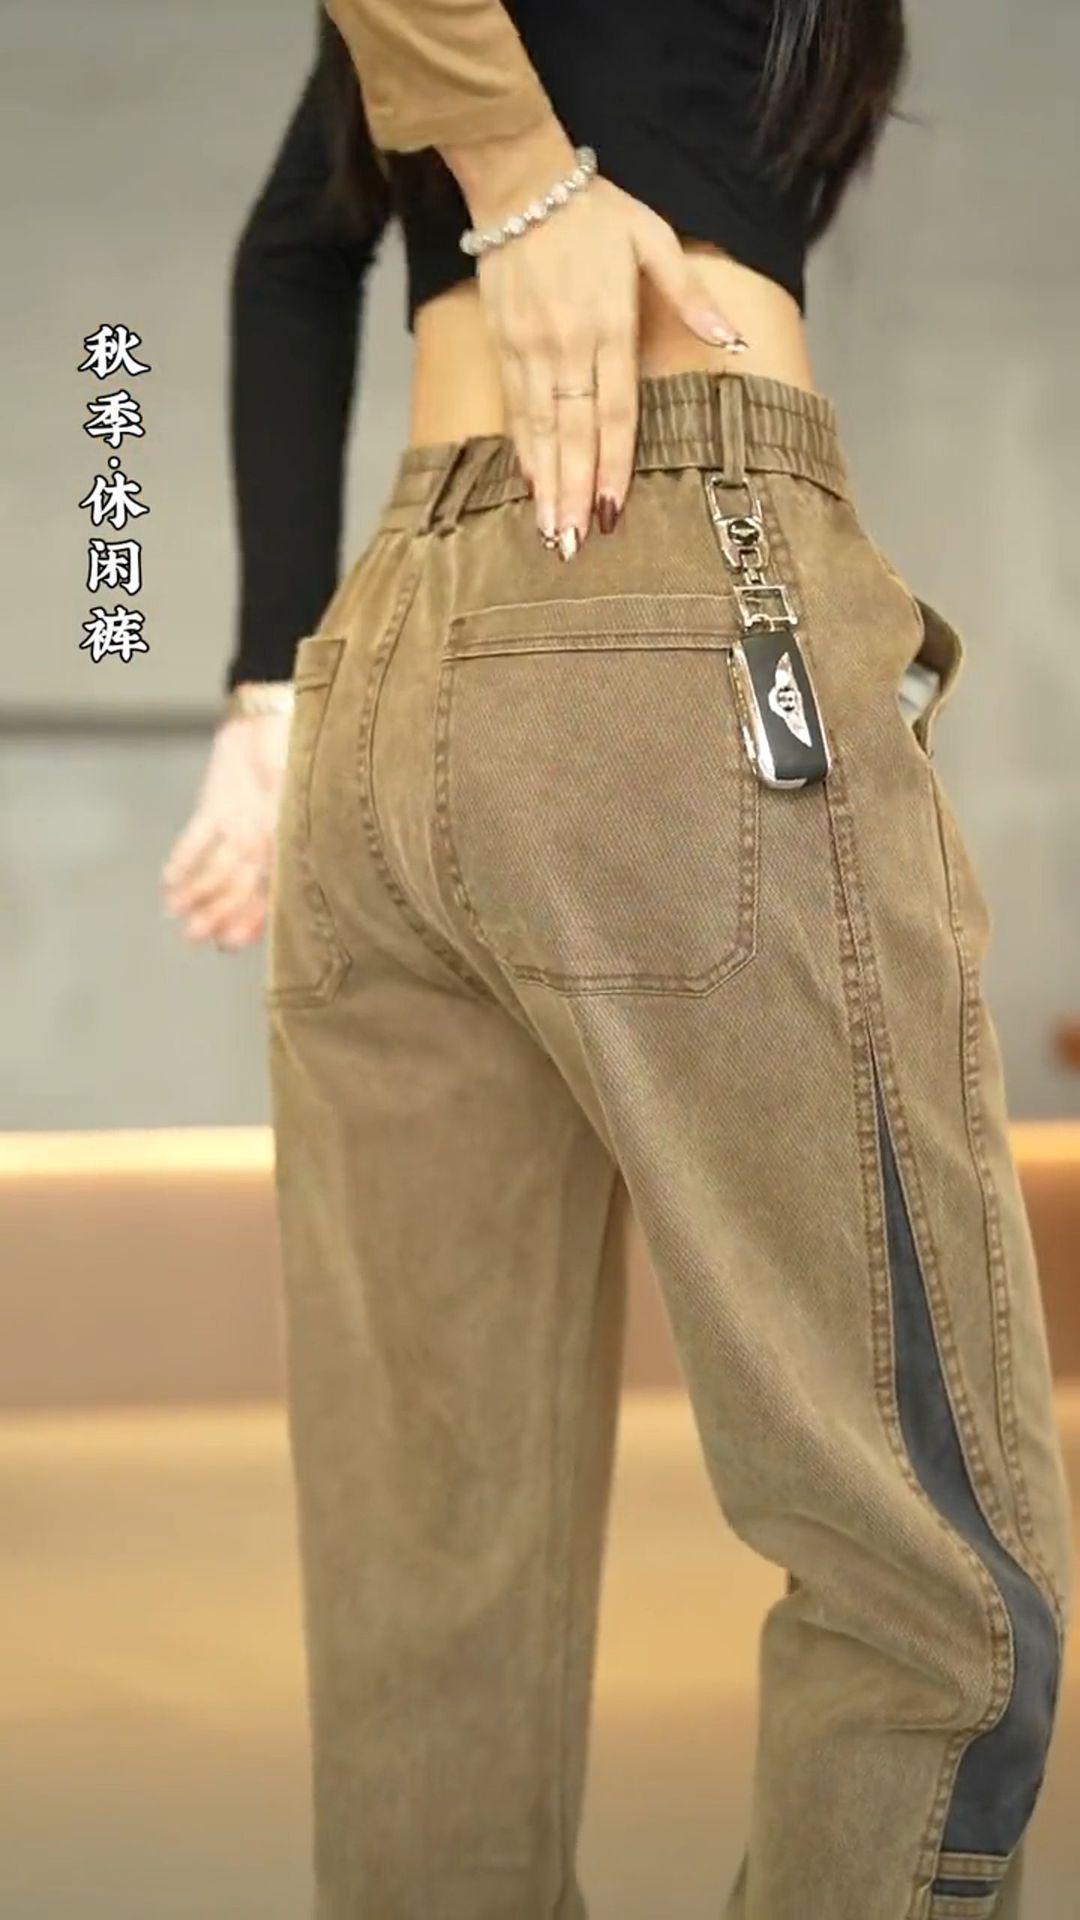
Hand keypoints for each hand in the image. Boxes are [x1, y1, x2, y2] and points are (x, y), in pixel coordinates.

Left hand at [160, 709, 290, 947]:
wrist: (275, 709)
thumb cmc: (306, 753)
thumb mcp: (302, 798)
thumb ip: (286, 837)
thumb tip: (277, 880)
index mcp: (292, 844)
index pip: (272, 893)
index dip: (251, 919)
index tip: (232, 943)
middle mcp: (264, 842)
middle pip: (239, 886)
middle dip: (217, 913)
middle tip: (195, 936)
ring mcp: (239, 825)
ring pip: (215, 867)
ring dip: (196, 892)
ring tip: (177, 915)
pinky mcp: (215, 805)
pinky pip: (197, 838)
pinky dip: (183, 860)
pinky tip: (168, 883)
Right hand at [443, 123, 746, 556]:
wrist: (521, 181)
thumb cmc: (595, 211)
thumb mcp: (654, 240)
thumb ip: (691, 295)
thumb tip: (732, 340)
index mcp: (609, 324)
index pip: (614, 409)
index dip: (612, 463)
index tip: (611, 509)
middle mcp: (567, 345)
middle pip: (573, 431)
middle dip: (574, 491)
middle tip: (573, 544)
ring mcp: (531, 348)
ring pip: (540, 428)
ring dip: (546, 483)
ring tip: (549, 531)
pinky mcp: (504, 345)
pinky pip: (516, 409)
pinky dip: (522, 450)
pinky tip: (528, 484)